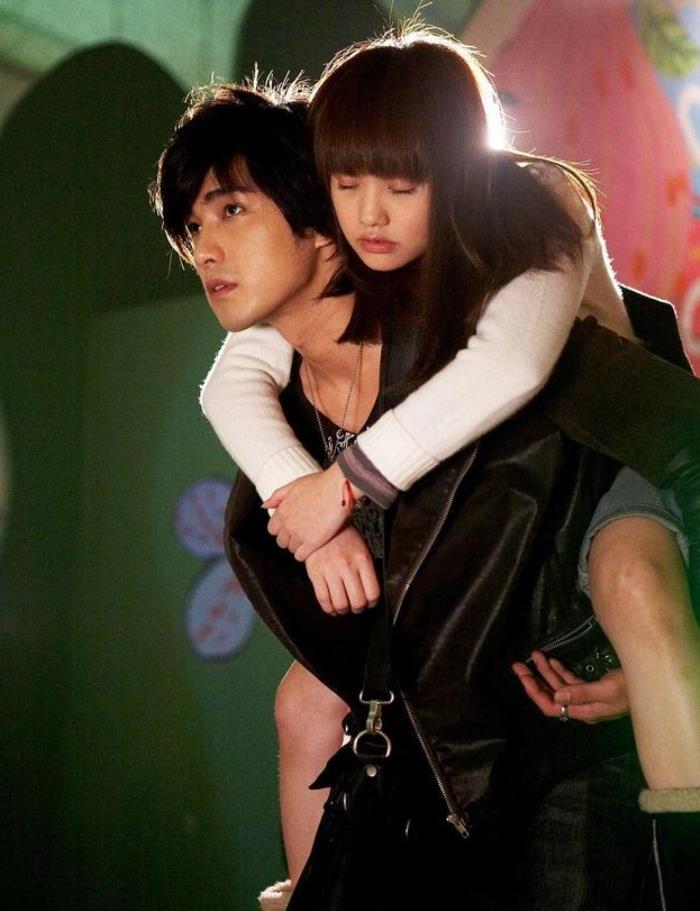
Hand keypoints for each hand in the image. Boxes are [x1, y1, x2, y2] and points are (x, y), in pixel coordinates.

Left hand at [262, 462, 360, 559]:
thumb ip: (278, 496)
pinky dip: (304, 554)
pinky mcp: (312, 542)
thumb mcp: (295, 484)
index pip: (272, 529)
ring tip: (309, 539)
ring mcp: (299, 534)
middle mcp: (288, 523)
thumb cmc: (321, 483)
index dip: (281, 530)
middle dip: (289, 539)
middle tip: (301, 534)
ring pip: (291, 549)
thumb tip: (265, 505)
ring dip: (298, 546)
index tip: (290, 528)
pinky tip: (312, 548)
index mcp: (282, 510)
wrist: (337, 488)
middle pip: (281, 541)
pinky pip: (300, 556)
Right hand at [305, 524, 379, 615]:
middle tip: (356, 607)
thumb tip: (370, 594)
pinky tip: (332, 607)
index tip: (370, 602)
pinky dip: (329, 609)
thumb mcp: (362, 549)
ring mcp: (330, 570)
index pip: (373, 592)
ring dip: (344, 611)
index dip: (372, 603)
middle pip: (357, 602)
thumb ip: (367, 570)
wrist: (322, 524)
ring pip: (340, 604)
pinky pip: (323, 599)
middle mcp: (347, 566)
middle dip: (358, 609)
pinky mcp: (315, 573)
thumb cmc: (344, 538)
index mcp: (362, 559)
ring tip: (344, 607)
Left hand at [512, 651, 627, 723]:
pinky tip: (552, 661)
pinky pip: (571, 681)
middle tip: (518, 665)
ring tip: (535, 655)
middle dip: (534, 680)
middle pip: (551, 695)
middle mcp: (582, 707)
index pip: (551, 706)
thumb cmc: (632, 689)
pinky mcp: (593, 688)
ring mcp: (587, 697)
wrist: (652, 684)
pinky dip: (560, 671)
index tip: (522, 676)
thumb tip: (557, 695)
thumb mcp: (607, 690)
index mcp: (583, 712)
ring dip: (546, 672)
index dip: (534, 692)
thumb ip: (581, 693)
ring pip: (560, 686)